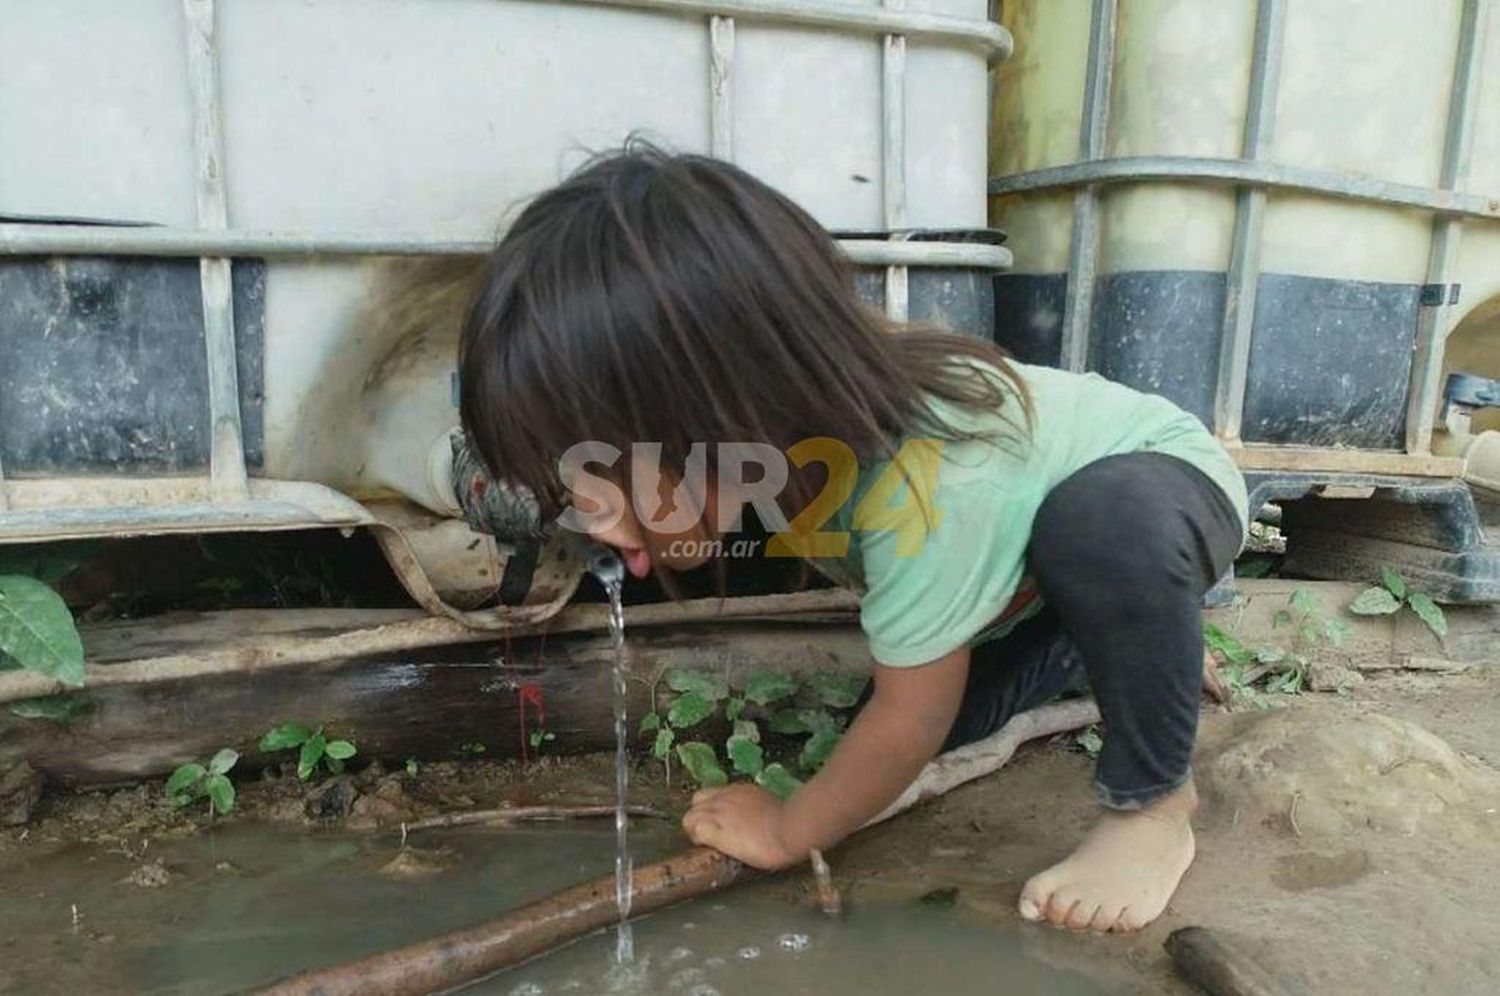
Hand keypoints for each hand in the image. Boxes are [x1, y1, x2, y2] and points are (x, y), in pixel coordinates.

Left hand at [681, 784, 800, 869]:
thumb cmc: (790, 823)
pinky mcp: (713, 829)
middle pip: (696, 802)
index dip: (713, 809)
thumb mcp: (773, 807)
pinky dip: (698, 839)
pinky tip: (710, 848)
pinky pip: (695, 830)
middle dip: (700, 818)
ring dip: (695, 830)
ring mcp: (717, 811)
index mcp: (740, 790)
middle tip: (712, 835)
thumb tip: (762, 819)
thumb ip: (760, 809)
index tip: (723, 824)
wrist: (789, 828)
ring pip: (689, 817)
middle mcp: (724, 796)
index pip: (714, 794)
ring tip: (708, 845)